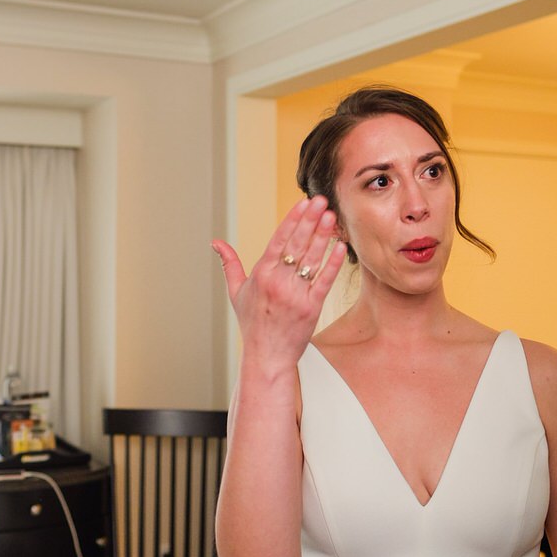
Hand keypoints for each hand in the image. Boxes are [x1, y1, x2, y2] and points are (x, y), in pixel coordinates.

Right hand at [212, 196, 346, 368]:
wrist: (267, 356)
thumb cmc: (252, 324)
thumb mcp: (236, 292)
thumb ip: (230, 264)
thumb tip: (216, 243)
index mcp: (261, 275)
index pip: (278, 241)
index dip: (292, 220)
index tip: (302, 203)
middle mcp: (278, 282)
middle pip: (296, 245)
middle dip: (310, 221)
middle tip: (321, 200)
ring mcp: (296, 295)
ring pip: (311, 260)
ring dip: (323, 236)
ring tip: (332, 216)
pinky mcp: (312, 308)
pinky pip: (324, 281)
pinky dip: (332, 263)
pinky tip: (340, 247)